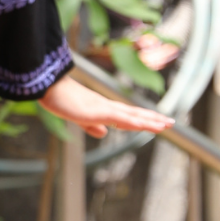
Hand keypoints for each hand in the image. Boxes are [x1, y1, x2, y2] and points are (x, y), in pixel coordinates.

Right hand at [41, 75, 172, 139]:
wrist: (48, 87)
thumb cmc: (59, 98)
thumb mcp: (77, 117)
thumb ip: (90, 126)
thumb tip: (104, 133)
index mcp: (102, 108)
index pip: (128, 115)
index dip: (143, 118)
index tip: (158, 121)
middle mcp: (107, 106)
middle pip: (134, 113)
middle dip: (153, 119)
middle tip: (171, 123)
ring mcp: (103, 108)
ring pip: (132, 115)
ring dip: (149, 120)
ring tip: (166, 124)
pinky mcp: (97, 110)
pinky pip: (119, 118)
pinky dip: (134, 122)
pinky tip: (143, 125)